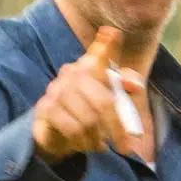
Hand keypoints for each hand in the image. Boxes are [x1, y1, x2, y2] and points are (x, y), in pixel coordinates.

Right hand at [32, 28, 140, 161]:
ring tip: (100, 144)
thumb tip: (134, 85)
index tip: (112, 33)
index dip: (106, 45)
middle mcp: (72, 73)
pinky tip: (84, 144)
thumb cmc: (88, 112)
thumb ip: (126, 89)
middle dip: (117, 128)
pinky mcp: (46, 107)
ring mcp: (57, 89)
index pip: (100, 53)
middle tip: (125, 147)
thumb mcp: (112, 101)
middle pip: (104, 102)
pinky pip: (72, 128)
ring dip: (98, 138)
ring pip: (89, 119)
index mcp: (91, 67)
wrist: (56, 133)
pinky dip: (83, 142)